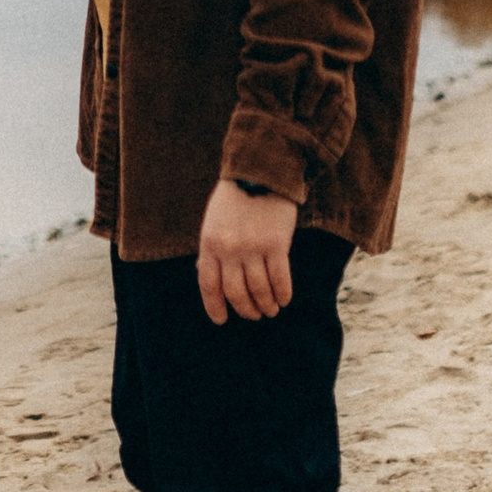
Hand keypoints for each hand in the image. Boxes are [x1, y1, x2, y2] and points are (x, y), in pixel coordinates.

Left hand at [196, 178, 298, 324]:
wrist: (260, 171)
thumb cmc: (234, 199)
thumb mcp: (213, 222)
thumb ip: (211, 250)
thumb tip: (207, 277)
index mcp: (210, 243)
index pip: (209, 285)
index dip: (215, 307)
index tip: (222, 320)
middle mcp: (229, 249)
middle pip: (236, 293)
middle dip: (246, 310)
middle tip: (254, 315)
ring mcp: (253, 248)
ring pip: (259, 290)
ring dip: (266, 305)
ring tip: (271, 309)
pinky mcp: (277, 245)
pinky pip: (280, 279)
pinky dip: (283, 294)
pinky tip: (284, 299)